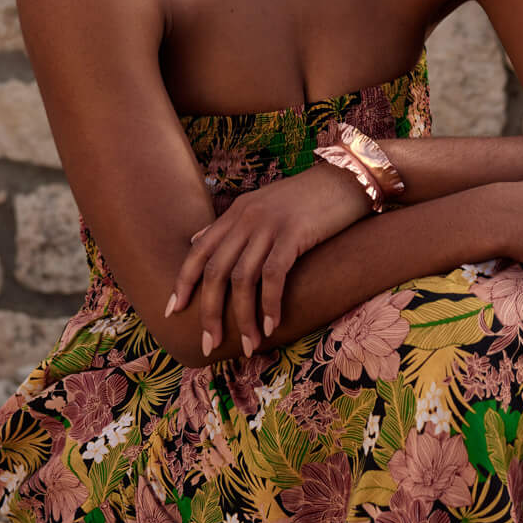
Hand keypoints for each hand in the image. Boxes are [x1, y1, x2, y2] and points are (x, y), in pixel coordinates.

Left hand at [165, 159, 370, 360]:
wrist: (348, 177)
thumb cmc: (308, 198)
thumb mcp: (261, 205)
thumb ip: (230, 225)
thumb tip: (196, 240)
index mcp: (236, 212)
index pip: (198, 251)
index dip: (183, 282)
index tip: (173, 312)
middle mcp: (246, 218)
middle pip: (215, 270)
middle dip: (209, 311)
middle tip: (210, 343)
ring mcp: (269, 225)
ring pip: (242, 278)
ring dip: (243, 317)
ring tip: (250, 345)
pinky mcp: (294, 233)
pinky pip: (273, 275)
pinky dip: (270, 304)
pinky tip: (272, 325)